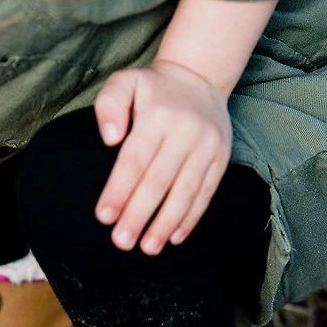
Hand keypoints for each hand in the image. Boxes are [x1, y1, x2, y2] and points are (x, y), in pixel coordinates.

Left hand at [94, 60, 232, 254]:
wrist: (198, 79)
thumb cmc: (151, 89)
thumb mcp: (124, 82)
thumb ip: (109, 104)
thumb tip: (110, 138)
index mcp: (157, 116)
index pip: (135, 160)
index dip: (119, 190)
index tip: (104, 216)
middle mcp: (185, 132)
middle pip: (159, 181)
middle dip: (139, 214)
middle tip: (121, 241)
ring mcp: (207, 146)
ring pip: (185, 191)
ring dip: (166, 223)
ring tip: (148, 247)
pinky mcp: (221, 158)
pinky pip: (206, 192)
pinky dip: (191, 217)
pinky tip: (175, 237)